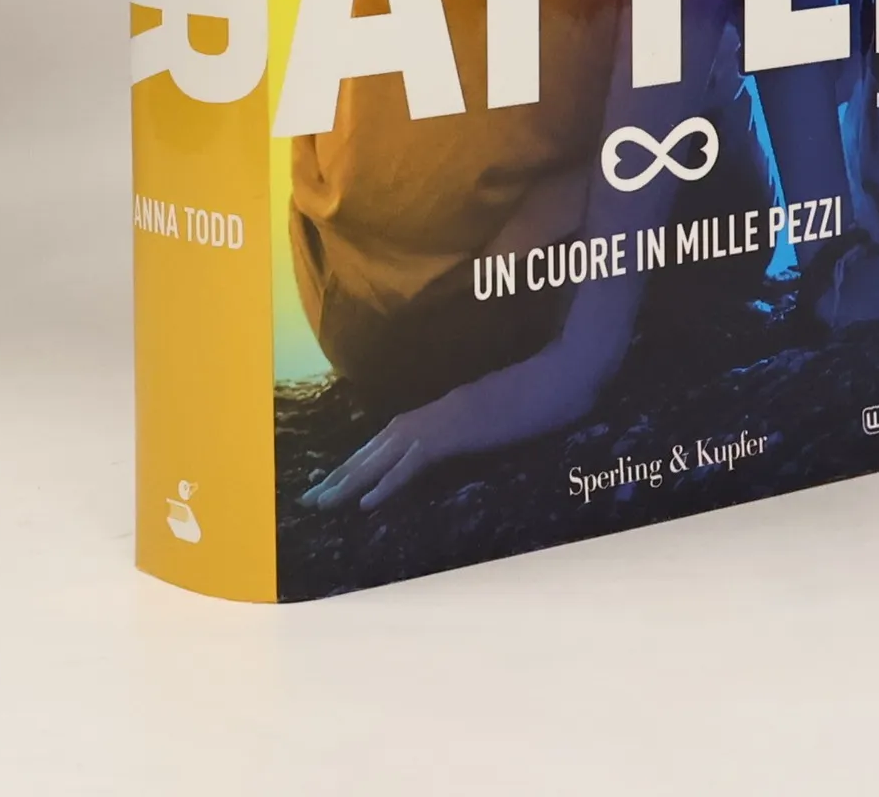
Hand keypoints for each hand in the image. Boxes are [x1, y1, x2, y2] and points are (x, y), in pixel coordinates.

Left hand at [300, 335, 608, 511]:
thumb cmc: (549, 389)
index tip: (339, 478)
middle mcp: (440, 410)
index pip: (395, 435)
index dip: (364, 457)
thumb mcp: (508, 409)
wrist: (568, 373)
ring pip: (386, 453)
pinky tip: (366, 505)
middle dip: (343, 472)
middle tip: (311, 498)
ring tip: (323, 503)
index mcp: (449, 406)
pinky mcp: (459, 432)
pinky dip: (388, 483)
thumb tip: (470, 437)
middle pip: (379, 444)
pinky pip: (415, 463)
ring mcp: (448, 419)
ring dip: (351, 479)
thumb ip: (483, 420)